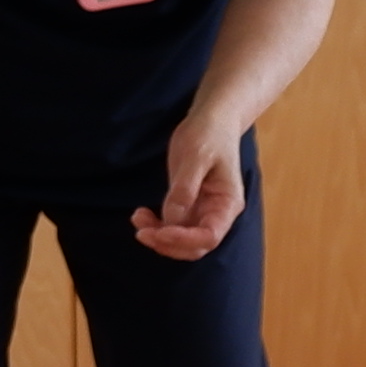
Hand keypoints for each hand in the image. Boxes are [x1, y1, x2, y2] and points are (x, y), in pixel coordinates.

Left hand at [130, 110, 247, 262]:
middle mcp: (217, 213)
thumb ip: (184, 189)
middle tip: (142, 233)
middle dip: (168, 244)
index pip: (210, 236)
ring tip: (138, 219)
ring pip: (181, 240)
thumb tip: (171, 220)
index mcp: (227, 204)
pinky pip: (172, 226)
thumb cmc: (209, 133)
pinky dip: (156, 226)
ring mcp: (202, 211)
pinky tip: (141, 214)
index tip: (160, 232)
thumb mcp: (195, 156)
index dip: (184, 240)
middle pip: (195, 246)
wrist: (211, 121)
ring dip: (158, 237)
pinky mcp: (187, 205)